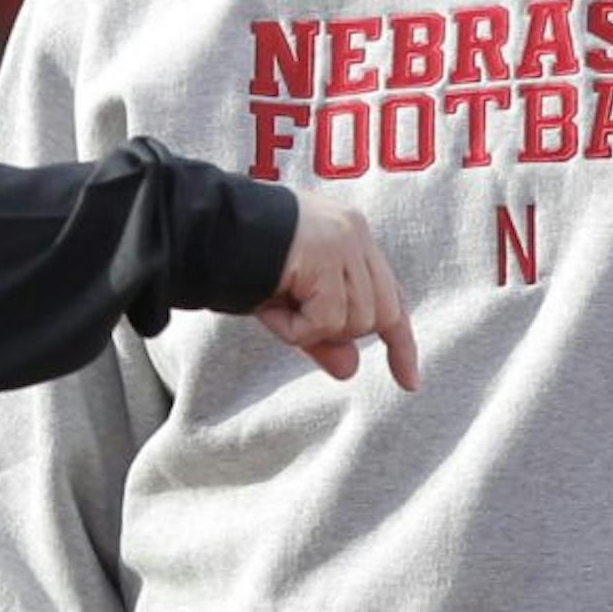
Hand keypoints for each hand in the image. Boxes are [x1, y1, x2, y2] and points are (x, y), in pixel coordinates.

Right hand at [254, 188, 419, 389]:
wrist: (204, 229)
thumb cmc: (242, 262)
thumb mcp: (289, 303)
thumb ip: (323, 333)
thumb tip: (351, 370)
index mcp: (351, 235)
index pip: (391, 295)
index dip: (400, 343)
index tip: (408, 382)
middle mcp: (354, 232)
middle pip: (379, 314)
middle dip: (341, 333)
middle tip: (292, 321)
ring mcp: (343, 240)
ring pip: (355, 320)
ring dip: (312, 329)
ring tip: (274, 304)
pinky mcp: (324, 254)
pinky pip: (327, 319)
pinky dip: (297, 329)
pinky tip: (271, 310)